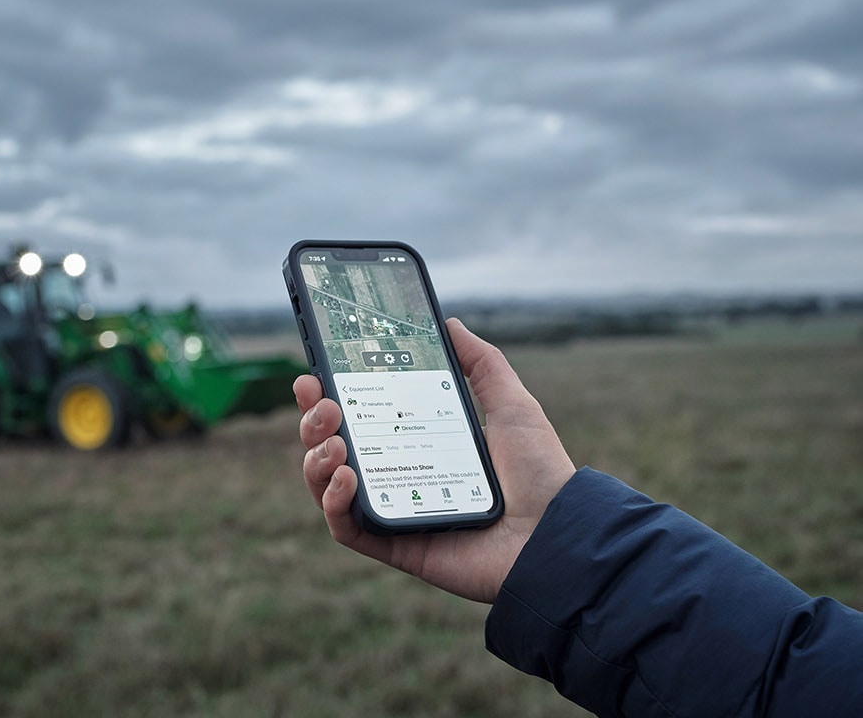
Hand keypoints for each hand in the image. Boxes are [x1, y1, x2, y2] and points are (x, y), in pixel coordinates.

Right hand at [295, 318, 575, 602]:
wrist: (558, 534)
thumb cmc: (541, 474)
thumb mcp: (512, 406)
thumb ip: (483, 364)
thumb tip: (451, 323)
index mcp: (416, 444)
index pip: (357, 418)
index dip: (326, 398)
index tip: (313, 374)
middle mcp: (399, 477)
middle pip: (331, 449)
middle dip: (313, 423)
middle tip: (325, 404)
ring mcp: (393, 513)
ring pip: (327, 487)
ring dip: (316, 460)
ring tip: (334, 443)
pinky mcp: (395, 546)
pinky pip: (345, 529)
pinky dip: (334, 503)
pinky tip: (346, 476)